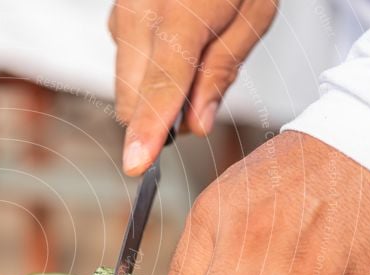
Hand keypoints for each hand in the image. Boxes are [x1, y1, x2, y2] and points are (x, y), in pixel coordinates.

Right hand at [108, 0, 277, 174]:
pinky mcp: (116, 16)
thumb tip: (196, 124)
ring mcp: (121, 15)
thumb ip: (221, 73)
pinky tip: (175, 42)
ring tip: (193, 56)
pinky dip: (146, 71)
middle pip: (131, 100)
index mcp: (180, 17)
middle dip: (159, 116)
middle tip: (201, 94)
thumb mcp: (252, 17)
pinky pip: (124, 64)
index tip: (136, 164)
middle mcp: (139, 16)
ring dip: (154, 93)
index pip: (159, 90)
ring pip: (124, 86)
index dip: (147, 132)